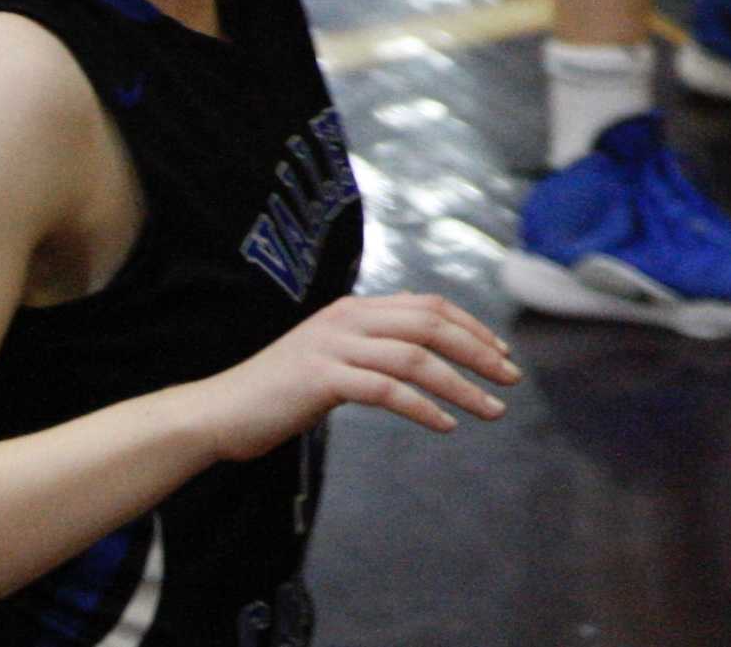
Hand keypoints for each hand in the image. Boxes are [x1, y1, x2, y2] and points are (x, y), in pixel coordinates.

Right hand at [200, 292, 519, 461]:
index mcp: (355, 309)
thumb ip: (371, 340)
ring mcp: (334, 347)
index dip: (471, 326)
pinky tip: (446, 425)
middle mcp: (348, 319)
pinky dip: (423, 407)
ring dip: (462, 384)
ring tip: (492, 410)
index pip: (429, 306)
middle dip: (479, 350)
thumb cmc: (279, 390)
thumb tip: (415, 330)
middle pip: (432, 324)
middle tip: (512, 378)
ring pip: (416, 357)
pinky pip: (386, 390)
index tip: (502, 351)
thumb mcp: (332, 354)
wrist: (219, 411)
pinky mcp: (321, 380)